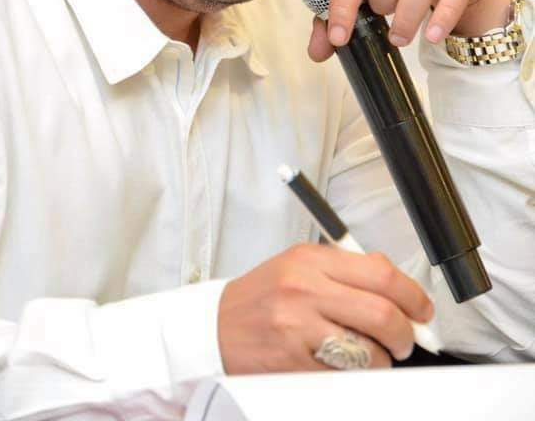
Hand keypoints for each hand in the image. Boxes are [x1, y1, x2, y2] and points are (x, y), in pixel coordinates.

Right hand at [218, 243, 433, 373]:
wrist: (214, 328)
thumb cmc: (262, 298)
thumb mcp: (299, 267)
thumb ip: (346, 273)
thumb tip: (400, 295)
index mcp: (311, 259)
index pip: (380, 272)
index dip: (412, 295)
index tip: (422, 310)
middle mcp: (306, 288)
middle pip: (382, 313)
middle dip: (406, 334)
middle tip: (405, 341)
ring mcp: (298, 327)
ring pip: (369, 351)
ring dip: (381, 360)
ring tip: (369, 355)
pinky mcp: (293, 362)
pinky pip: (345, 376)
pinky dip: (355, 376)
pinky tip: (342, 366)